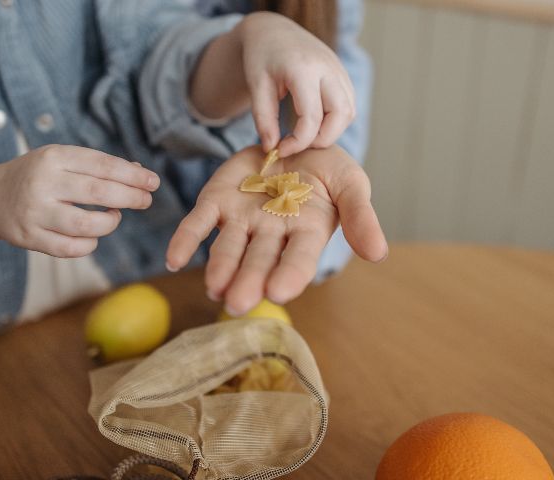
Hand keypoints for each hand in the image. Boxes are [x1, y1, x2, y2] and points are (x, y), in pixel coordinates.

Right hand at [0, 144, 158, 257]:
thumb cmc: (40, 176)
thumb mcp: (64, 160)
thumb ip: (99, 166)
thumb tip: (141, 174)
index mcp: (54, 157)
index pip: (103, 165)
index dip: (133, 175)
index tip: (153, 182)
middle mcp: (43, 183)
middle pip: (99, 193)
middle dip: (131, 198)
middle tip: (146, 201)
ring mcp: (35, 212)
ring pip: (87, 225)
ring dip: (110, 223)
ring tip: (114, 217)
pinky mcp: (30, 237)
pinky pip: (71, 248)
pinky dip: (90, 244)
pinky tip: (93, 235)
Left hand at [166, 145, 386, 314]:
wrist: (292, 138)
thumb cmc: (327, 169)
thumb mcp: (350, 183)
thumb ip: (360, 216)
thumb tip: (379, 254)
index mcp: (306, 233)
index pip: (298, 259)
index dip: (289, 274)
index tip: (280, 291)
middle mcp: (271, 234)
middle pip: (259, 260)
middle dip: (249, 281)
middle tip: (237, 303)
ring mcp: (241, 220)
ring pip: (228, 248)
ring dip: (220, 268)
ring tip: (214, 288)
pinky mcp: (216, 202)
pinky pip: (198, 223)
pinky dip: (185, 240)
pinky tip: (173, 258)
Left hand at [239, 12, 355, 156]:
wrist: (273, 31)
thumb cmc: (261, 58)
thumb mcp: (256, 87)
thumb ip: (264, 119)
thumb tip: (272, 149)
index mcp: (303, 69)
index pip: (312, 118)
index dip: (298, 142)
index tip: (281, 150)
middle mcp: (328, 68)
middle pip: (342, 115)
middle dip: (323, 139)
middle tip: (299, 145)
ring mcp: (339, 70)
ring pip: (350, 112)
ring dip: (332, 130)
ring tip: (305, 134)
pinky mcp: (343, 74)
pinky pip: (349, 105)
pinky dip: (335, 120)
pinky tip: (314, 122)